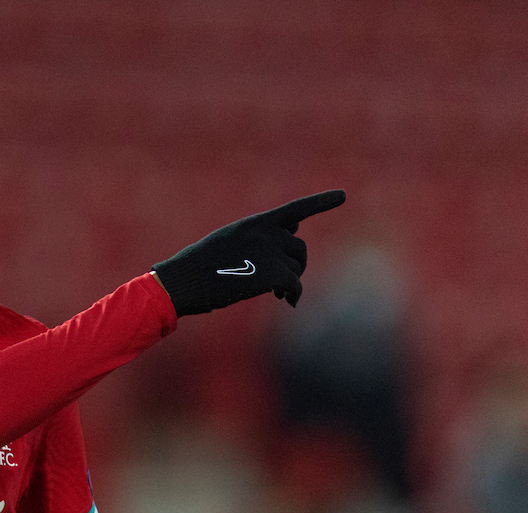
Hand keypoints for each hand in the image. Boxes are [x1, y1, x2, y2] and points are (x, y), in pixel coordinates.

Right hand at [151, 190, 345, 316]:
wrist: (183, 281)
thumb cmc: (199, 266)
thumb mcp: (229, 242)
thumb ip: (259, 237)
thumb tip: (293, 233)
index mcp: (255, 223)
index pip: (295, 209)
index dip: (321, 202)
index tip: (343, 195)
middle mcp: (266, 233)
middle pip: (299, 247)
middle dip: (296, 263)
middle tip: (284, 281)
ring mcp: (270, 252)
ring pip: (297, 266)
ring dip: (291, 279)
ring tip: (278, 291)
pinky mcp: (272, 273)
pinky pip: (295, 284)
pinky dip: (293, 294)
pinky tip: (288, 302)